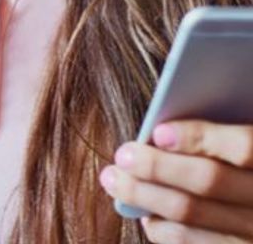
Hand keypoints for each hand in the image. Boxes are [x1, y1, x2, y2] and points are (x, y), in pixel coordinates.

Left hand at [99, 120, 252, 241]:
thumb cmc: (243, 157)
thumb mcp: (244, 126)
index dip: (199, 137)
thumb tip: (164, 124)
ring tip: (114, 179)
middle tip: (122, 155)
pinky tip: (145, 213)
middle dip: (157, 166)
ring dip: (145, 196)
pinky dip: (164, 229)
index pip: (243, 147)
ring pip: (193, 215)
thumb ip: (221, 127)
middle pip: (208, 182)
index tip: (158, 132)